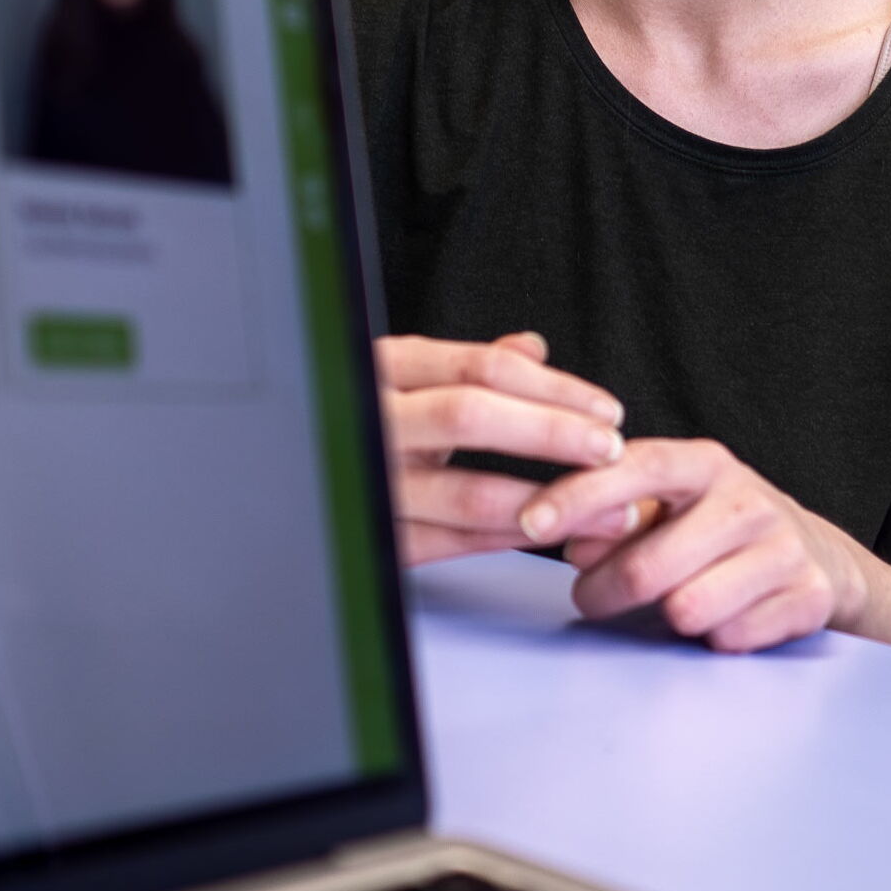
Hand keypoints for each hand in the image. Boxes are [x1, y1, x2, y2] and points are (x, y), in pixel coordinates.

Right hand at [373, 332, 625, 564]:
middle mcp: (372, 419)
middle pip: (472, 416)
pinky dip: (508, 538)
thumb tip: (532, 347)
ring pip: (466, 492)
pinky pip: (450, 543)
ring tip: (607, 507)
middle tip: (612, 449)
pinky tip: (549, 533)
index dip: (553, 389)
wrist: (278, 483)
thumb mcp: (403, 380)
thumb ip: (466, 367)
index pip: (481, 368)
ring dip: (548, 501)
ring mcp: (369, 481)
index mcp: (386, 369)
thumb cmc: (356, 424)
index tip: (605, 410)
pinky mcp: (372, 537)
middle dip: (553, 434)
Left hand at [518, 439, 870, 653]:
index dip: (579, 494)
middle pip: (648, 566)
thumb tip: (575, 542)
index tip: (531, 523)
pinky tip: (723, 617)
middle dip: (603, 592)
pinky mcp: (808, 596)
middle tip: (591, 597)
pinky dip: (713, 639)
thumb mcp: (669, 508)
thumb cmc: (716, 530)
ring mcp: (784, 548)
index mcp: (705, 464)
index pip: (637, 468)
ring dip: (664, 620)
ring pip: (688, 610)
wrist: (817, 557)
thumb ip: (613, 519)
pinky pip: (728, 640)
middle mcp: (748, 500)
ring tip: (671, 603)